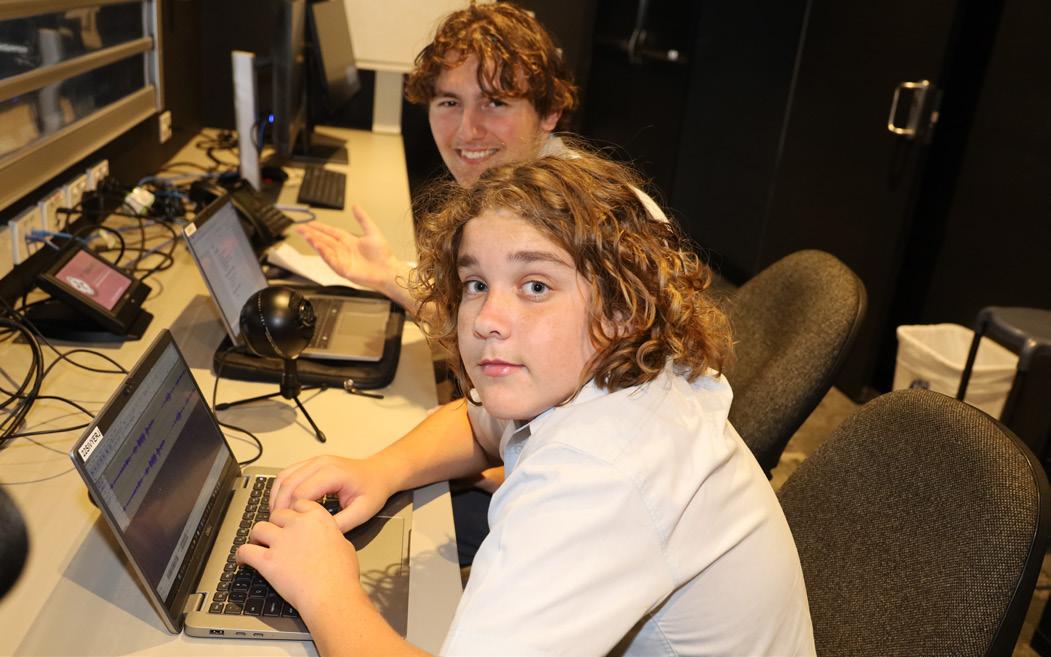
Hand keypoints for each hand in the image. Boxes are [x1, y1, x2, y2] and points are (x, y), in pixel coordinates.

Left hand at [237, 499, 363, 619]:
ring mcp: (280, 542)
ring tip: (258, 544)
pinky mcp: (267, 561)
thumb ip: (330, 535)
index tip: (292, 520)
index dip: (294, 512)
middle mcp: (297, 525)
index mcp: (318, 518)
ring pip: (259, 528)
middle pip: (277, 514)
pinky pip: (245, 551)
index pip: (299, 503)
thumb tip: (325, 537)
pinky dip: (241, 555)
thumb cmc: (342, 576)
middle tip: (276, 535)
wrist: (331, 595)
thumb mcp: (344, 545)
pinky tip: (243, 560)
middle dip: (275, 524)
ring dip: (257, 536)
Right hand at [269, 455, 393, 531]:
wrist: (380, 473)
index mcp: (333, 473)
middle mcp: (321, 463)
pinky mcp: (311, 464)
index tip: (288, 528)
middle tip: (276, 525)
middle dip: (279, 505)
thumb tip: (320, 536)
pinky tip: (281, 504)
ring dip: (276, 496)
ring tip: (276, 517)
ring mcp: (315, 461)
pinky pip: (288, 473)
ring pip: (284, 476)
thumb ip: (342, 523)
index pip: (301, 492)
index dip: (291, 512)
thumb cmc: (373, 490)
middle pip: (288, 483)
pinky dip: (280, 489)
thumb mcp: (363, 511)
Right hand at [295, 206, 403, 294]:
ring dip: (314, 242)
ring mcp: (342, 259)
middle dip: (311, 234)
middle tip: (299, 228)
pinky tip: (317, 246)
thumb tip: (356, 206)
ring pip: (324, 249)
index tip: (310, 223)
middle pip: (324, 240)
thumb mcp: (372, 231)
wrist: (387, 270)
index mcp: (349, 241)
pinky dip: (323, 252)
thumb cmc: (383, 255)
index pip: (330, 232)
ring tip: (305, 235)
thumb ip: (362, 218)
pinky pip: (329, 259)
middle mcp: (344, 250)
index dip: (320, 228)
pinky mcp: (342, 269)